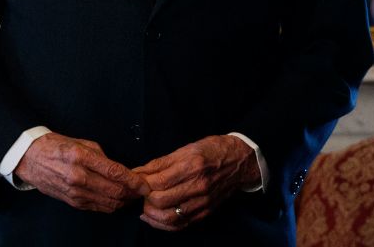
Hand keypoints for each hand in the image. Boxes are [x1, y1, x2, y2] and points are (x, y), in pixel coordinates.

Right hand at [13, 132, 147, 211]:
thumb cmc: (57, 146)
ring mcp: (74, 192)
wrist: (30, 158)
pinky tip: (117, 200)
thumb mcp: (82, 143)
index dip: (134, 181)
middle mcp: (78, 176)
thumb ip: (102, 157)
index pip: (115, 172)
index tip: (145, 184)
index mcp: (81, 157)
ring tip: (132, 196)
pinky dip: (110, 205)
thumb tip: (121, 170)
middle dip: (132, 193)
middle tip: (142, 190)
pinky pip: (97, 207)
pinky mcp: (71, 201)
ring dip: (123, 201)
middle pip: (114, 191)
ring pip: (108, 203)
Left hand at [133, 135, 260, 231]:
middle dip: (145, 199)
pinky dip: (164, 225)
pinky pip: (181, 225)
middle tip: (140, 193)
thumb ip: (160, 163)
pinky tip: (155, 217)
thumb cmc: (212, 150)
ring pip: (169, 217)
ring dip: (151, 215)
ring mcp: (202, 202)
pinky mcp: (205, 212)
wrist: (240, 161)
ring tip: (145, 207)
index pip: (157, 182)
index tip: (134, 182)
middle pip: (160, 201)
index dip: (141, 184)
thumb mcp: (186, 148)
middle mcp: (197, 186)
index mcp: (191, 166)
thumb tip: (137, 172)